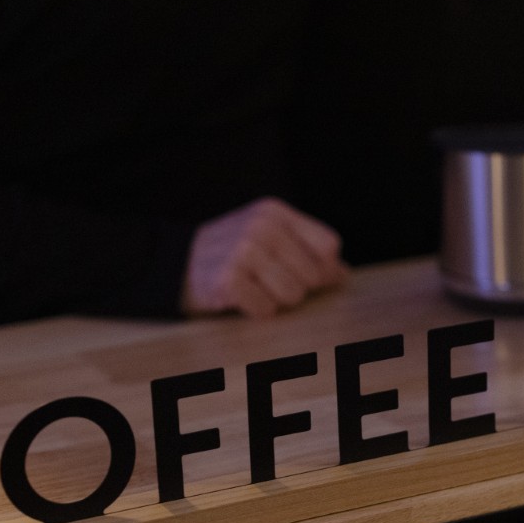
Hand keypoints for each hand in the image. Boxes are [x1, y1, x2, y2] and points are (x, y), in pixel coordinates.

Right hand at [182, 198, 346, 317]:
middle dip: (298, 286)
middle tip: (269, 279)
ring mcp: (243, 251)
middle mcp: (261, 226)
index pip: (329, 245)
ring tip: (256, 287)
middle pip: (314, 274)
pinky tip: (242, 297)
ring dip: (277, 300)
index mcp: (275, 212)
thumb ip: (309, 251)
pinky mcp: (228, 280)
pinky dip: (257, 310)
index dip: (323, 266)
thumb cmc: (236, 253)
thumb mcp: (271, 239)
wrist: (181, 265)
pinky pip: (266, 309)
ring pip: (293, 294)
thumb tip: (343, 274)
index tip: (302, 271)